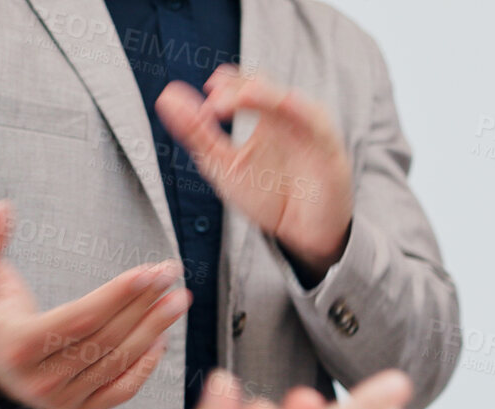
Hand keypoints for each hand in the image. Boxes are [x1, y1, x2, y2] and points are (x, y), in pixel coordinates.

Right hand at [0, 201, 190, 408]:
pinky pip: (121, 391)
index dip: (117, 294)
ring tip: (177, 300)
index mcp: (18, 347)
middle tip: (171, 275)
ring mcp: (60, 400)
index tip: (148, 271)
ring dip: (154, 330)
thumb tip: (1, 208)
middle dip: (144, 304)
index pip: (81, 318)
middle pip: (105, 338)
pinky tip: (162, 338)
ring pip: (118, 362)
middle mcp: (39, 381)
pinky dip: (145, 366)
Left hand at [156, 66, 354, 279]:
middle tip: (215, 105)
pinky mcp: (329, 149)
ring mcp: (308, 130)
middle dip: (240, 89)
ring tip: (240, 98)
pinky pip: (317, 124)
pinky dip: (300, 111)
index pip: (244, 85)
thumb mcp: (223, 164)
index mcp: (263, 116)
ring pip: (290, 100)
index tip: (207, 101)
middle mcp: (286, 117)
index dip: (226, 85)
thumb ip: (196, 131)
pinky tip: (283, 106)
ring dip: (265, 94)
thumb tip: (166, 96)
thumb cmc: (269, 198)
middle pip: (265, 87)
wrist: (304, 237)